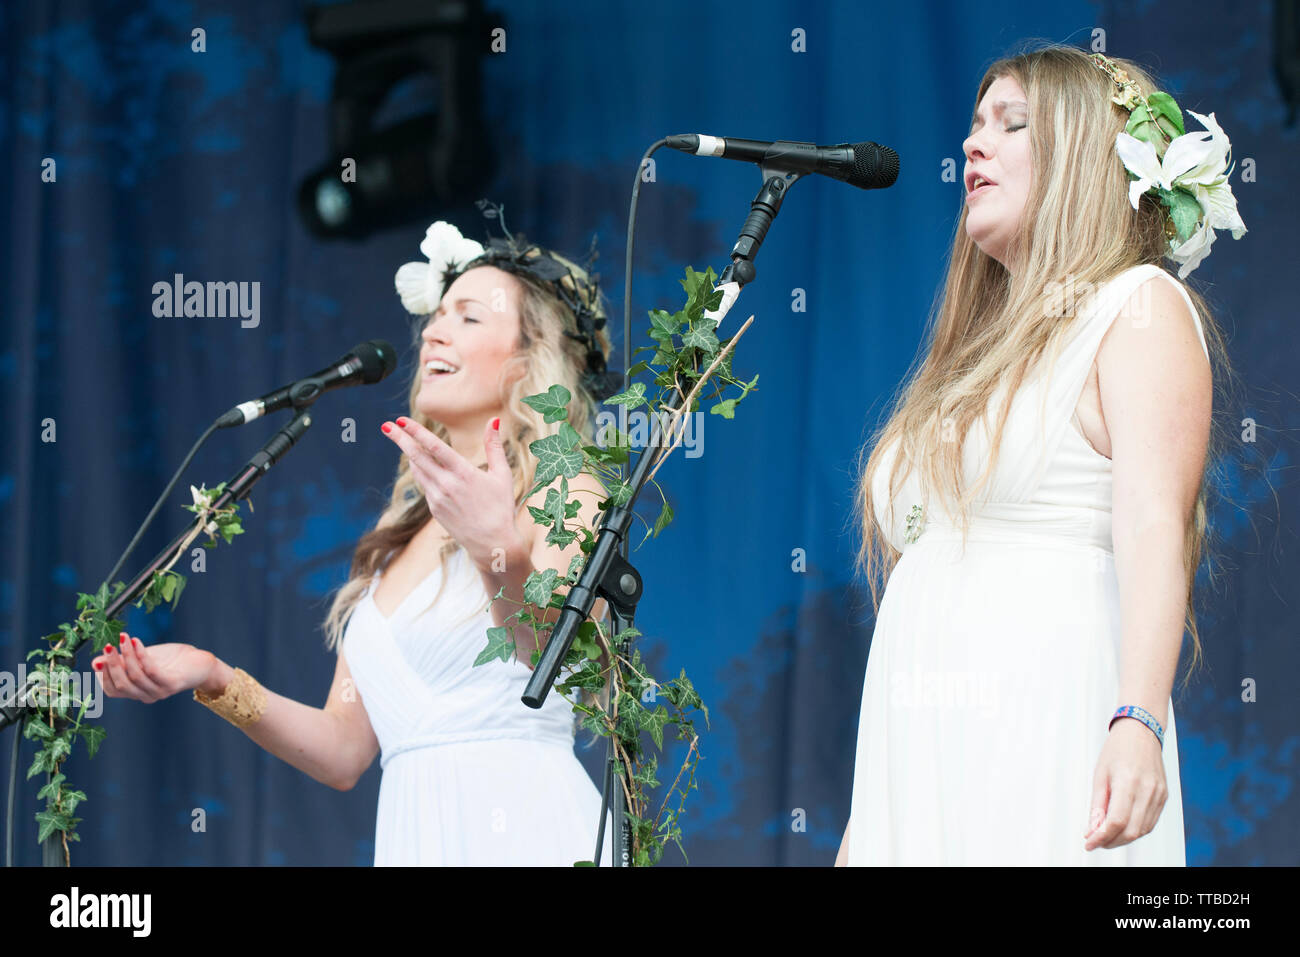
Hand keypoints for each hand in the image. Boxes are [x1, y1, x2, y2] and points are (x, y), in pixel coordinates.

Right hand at [93, 633, 214, 703]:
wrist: (201, 663)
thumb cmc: (170, 660)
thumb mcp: (141, 659)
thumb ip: (121, 661)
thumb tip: (95, 662)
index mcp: (137, 692)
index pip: (113, 690)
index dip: (103, 676)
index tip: (99, 657)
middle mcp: (146, 695)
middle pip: (121, 684)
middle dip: (111, 664)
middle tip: (107, 645)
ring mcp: (160, 692)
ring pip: (135, 676)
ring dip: (126, 656)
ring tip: (122, 638)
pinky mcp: (172, 684)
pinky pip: (151, 670)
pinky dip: (141, 655)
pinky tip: (136, 642)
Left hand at [380, 415, 526, 570]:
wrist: (493, 544)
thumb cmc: (501, 508)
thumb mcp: (502, 475)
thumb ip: (494, 446)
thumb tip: (494, 420)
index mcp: (463, 473)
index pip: (433, 446)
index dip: (415, 431)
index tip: (401, 420)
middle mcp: (446, 485)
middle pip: (416, 457)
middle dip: (400, 439)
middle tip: (386, 426)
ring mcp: (437, 498)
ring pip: (418, 471)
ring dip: (409, 454)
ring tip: (402, 440)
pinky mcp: (434, 510)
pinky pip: (424, 485)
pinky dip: (422, 472)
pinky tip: (423, 465)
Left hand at [1084, 717, 1167, 850]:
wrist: (1141, 731)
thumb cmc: (1118, 749)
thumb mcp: (1099, 774)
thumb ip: (1097, 805)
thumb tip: (1092, 830)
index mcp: (1128, 782)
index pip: (1116, 821)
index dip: (1101, 837)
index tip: (1088, 843)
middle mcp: (1148, 790)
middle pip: (1131, 831)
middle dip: (1111, 842)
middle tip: (1095, 841)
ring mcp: (1159, 795)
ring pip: (1142, 830)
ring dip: (1123, 838)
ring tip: (1106, 835)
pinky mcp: (1164, 796)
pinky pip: (1150, 822)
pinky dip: (1135, 830)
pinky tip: (1122, 827)